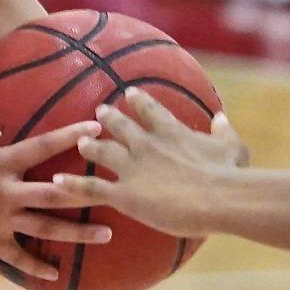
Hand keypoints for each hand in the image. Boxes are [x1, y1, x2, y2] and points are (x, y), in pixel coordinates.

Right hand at [0, 69, 108, 283]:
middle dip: (88, 193)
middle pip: (55, 195)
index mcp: (0, 162)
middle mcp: (5, 192)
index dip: (72, 135)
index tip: (98, 128)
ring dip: (77, 233)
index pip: (43, 146)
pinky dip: (36, 267)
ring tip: (106, 235)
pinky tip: (57, 275)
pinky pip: (17, 256)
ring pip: (45, 228)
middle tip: (119, 192)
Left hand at [52, 94, 249, 236]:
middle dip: (108, 118)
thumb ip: (224, 131)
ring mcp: (132, 168)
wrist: (218, 198)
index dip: (139, 100)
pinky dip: (72, 185)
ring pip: (101, 152)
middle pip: (120, 126)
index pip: (150, 110)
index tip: (130, 92)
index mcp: (170, 132)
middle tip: (99, 111)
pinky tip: (56, 182)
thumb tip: (222, 117)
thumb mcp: (233, 148)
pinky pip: (91, 188)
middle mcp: (146, 144)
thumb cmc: (229, 175)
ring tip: (80, 142)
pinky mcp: (124, 194)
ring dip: (89, 146)